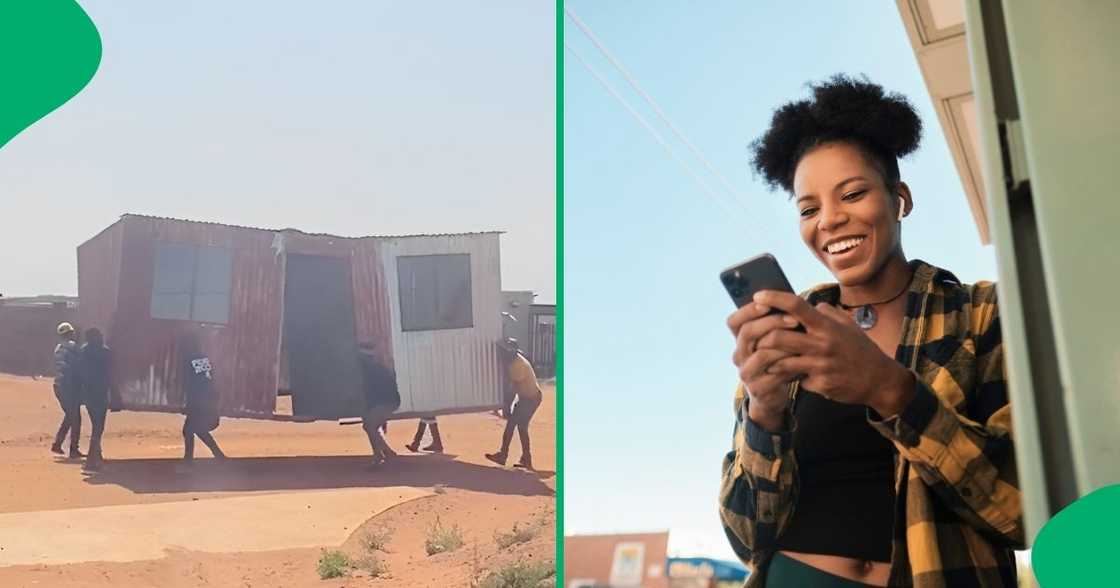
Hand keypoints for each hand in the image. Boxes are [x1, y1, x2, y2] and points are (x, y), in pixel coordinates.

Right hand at [727, 296, 802, 429]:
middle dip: (772, 322)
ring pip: (762, 353)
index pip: (734, 321)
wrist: (773, 396)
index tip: (766, 302)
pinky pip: (773, 373)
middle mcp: (739, 355)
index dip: (748, 310)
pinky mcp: (758, 388)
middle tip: (794, 319)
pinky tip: (802, 359)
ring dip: (784, 344)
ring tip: (802, 339)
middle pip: (747, 332)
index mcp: (740, 341)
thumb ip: (774, 324)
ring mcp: (746, 372)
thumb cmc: (777, 361)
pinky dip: (789, 364)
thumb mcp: (773, 342)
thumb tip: (788, 299)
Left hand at [751, 291, 915, 416]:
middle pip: (778, 337)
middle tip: (755, 339)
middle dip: (761, 338)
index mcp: (827, 326)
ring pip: (781, 362)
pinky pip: (797, 379)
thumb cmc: (861, 349)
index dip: (774, 298)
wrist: (880, 381)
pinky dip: (792, 377)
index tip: (757, 296)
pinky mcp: (821, 384)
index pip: (796, 306)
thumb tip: (809, 304)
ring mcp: (821, 366)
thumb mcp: (848, 325)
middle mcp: (822, 344)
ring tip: (765, 360)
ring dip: (770, 361)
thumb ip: (826, 313)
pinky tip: (793, 377)